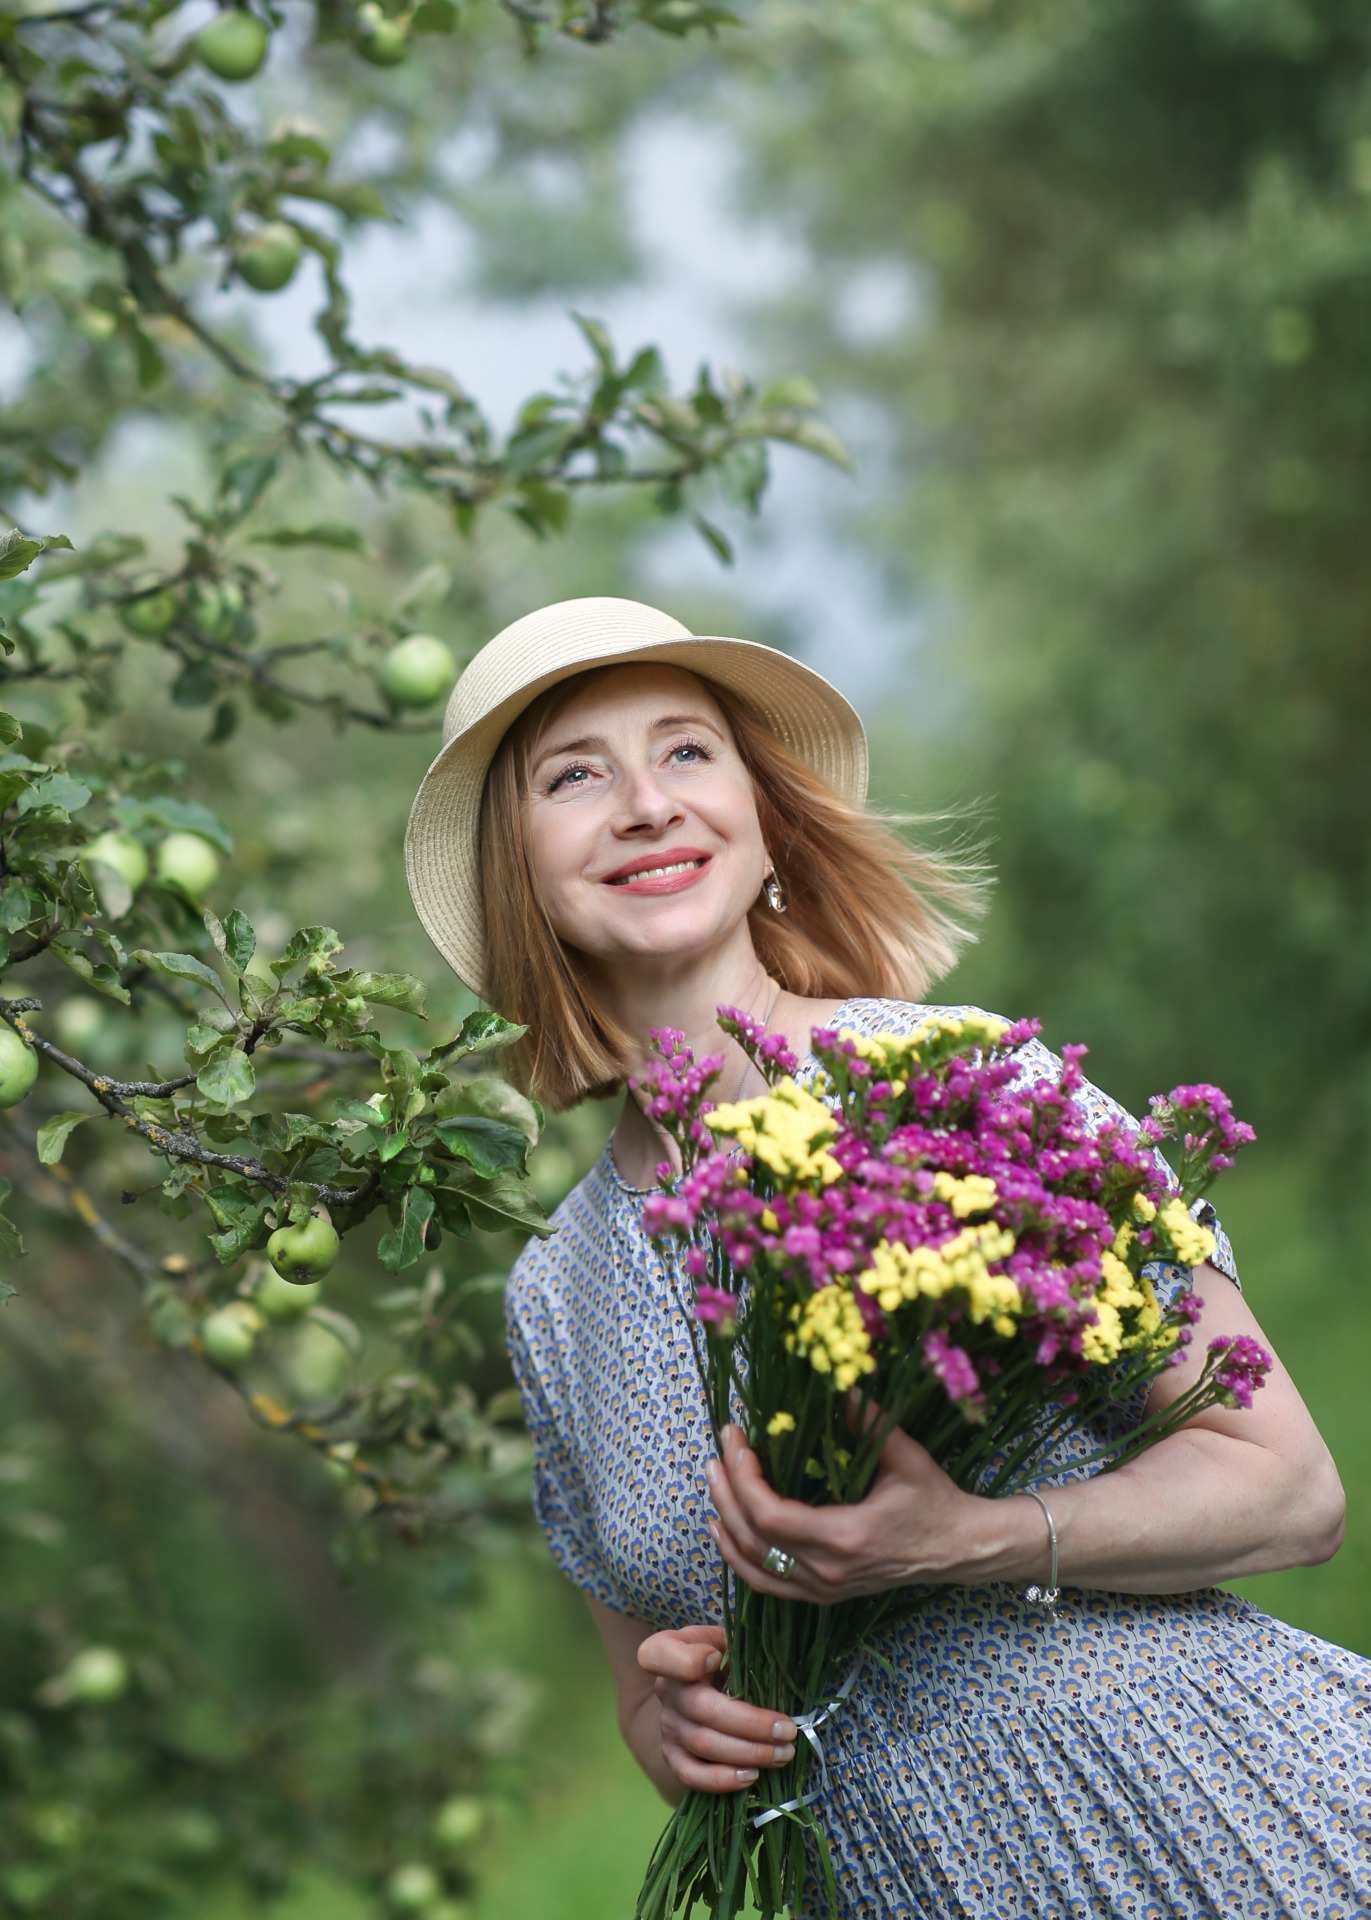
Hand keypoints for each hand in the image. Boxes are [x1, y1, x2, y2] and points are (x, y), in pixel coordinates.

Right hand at [636, 1623, 796, 1794]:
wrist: (704, 1687)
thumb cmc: (725, 1656)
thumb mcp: (730, 1639)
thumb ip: (744, 1646)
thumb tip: (782, 1665)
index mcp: (671, 1650)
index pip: (658, 1655)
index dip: (686, 1661)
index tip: (716, 1659)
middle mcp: (665, 1689)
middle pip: (701, 1709)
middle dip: (750, 1724)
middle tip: (787, 1731)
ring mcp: (667, 1725)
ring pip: (703, 1745)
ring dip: (748, 1753)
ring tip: (783, 1754)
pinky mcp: (673, 1756)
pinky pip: (691, 1775)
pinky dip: (722, 1780)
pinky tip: (752, 1775)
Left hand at [704, 1420, 1021, 1602]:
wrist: (959, 1548)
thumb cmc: (935, 1500)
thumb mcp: (906, 1457)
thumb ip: (868, 1421)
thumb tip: (837, 1382)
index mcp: (845, 1537)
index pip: (770, 1516)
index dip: (744, 1479)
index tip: (737, 1440)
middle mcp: (828, 1571)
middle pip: (752, 1538)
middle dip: (727, 1490)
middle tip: (718, 1450)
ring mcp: (824, 1588)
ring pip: (753, 1564)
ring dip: (725, 1521)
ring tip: (714, 1479)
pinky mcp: (824, 1593)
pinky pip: (767, 1582)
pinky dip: (738, 1558)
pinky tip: (722, 1530)